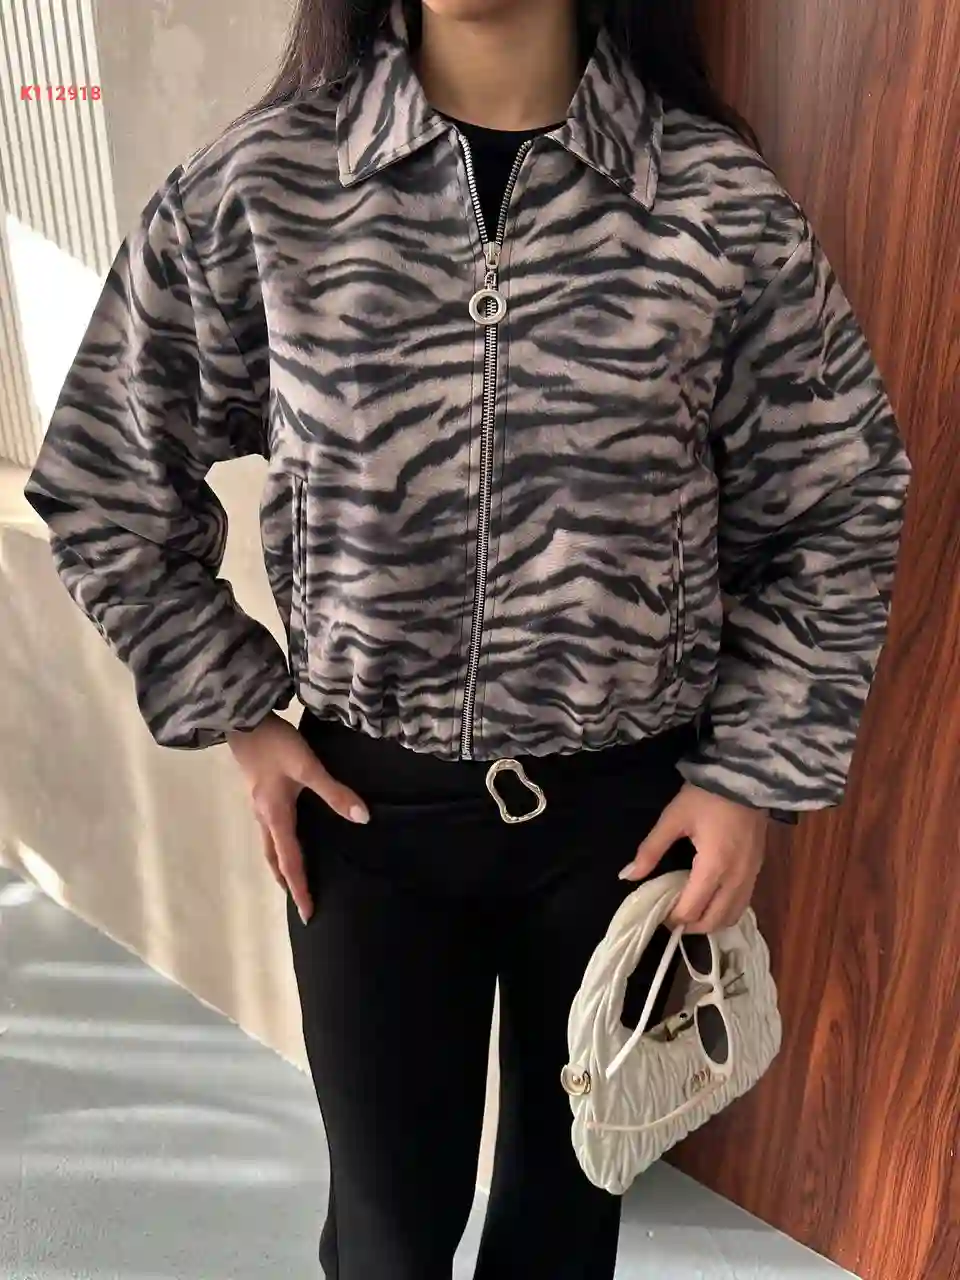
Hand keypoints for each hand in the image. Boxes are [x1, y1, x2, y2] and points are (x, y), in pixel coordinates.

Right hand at [227, 713, 368, 924]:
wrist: (243, 720)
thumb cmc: (275, 745)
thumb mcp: (308, 767)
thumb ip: (335, 792)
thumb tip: (362, 818)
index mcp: (276, 817)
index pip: (291, 862)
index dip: (301, 888)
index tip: (308, 913)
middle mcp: (264, 817)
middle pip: (275, 858)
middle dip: (288, 881)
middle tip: (300, 902)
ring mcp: (259, 805)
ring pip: (269, 845)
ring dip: (281, 864)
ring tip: (292, 877)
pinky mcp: (260, 793)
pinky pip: (269, 830)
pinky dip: (279, 845)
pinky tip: (288, 835)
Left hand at [618, 783, 767, 932]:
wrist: (744, 777)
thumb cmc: (705, 797)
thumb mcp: (673, 819)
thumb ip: (650, 850)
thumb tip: (627, 875)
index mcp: (714, 867)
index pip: (692, 909)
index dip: (673, 918)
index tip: (657, 913)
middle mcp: (736, 878)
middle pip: (714, 921)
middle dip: (691, 926)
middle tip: (671, 917)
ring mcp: (751, 876)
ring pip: (732, 916)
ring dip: (710, 921)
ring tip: (690, 911)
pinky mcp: (758, 870)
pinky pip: (742, 903)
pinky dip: (725, 910)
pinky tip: (710, 898)